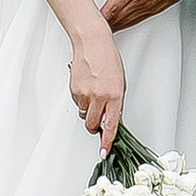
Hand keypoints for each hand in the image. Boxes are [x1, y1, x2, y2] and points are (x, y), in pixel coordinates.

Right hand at [68, 22, 125, 144]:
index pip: (111, 125)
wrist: (92, 43)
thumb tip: (114, 120)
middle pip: (93, 125)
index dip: (107, 142)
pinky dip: (82, 100)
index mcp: (114, 95)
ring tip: (94, 94)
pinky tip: (87, 87)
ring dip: (89, 111)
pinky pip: (78, 104)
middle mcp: (99, 96)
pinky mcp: (74, 90)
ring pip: (85, 115)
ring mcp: (85, 93)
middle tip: (99, 117)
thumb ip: (117, 104)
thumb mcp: (120, 83)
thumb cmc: (108, 59)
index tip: (104, 151)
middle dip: (96, 125)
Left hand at [102, 0, 189, 31]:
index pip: (113, 6)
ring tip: (108, 28)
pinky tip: (127, 22)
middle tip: (96, 27)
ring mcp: (150, 6)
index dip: (101, 14)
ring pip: (129, 20)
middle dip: (107, 23)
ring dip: (117, 25)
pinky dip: (130, 23)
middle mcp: (141, 0)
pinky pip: (139, 19)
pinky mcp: (157, 7)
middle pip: (119, 17)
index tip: (92, 18)